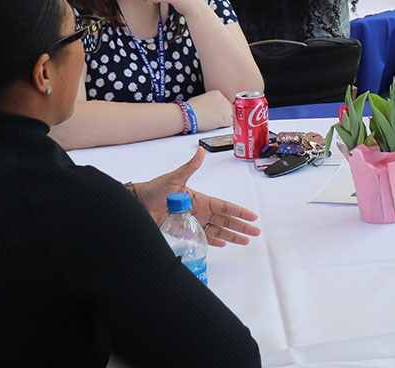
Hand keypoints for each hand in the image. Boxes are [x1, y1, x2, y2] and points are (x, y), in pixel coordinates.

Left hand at [136, 147, 260, 246]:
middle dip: (241, 226)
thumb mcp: (175, 177)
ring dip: (232, 236)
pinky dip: (214, 241)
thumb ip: (190, 166)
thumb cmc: (155, 189)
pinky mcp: (185, 231)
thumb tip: (200, 151)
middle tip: (255, 233)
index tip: (252, 216)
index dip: (239, 212)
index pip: (225, 207)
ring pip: (218, 231)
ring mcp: (193, 222)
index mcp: (200, 199)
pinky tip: (224, 244)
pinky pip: (204, 237)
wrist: (140, 204)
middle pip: (225, 221)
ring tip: (245, 241)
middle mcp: (200, 211)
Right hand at [187, 91, 232, 132]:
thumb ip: (211, 101)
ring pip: (231, 114)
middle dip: (224, 112)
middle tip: (216, 117)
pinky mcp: (225, 119)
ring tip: (215, 121)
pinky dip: (225, 125)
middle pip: (229, 107)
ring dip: (225, 118)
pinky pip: (231, 122)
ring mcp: (225, 109)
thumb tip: (213, 107)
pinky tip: (217, 125)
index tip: (215, 111)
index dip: (220, 108)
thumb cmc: (191, 108)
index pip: (224, 101)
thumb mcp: (202, 98)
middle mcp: (223, 99)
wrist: (189, 115)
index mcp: (217, 93)